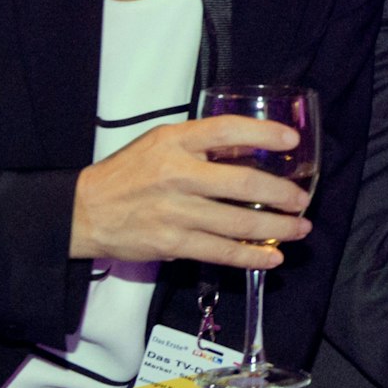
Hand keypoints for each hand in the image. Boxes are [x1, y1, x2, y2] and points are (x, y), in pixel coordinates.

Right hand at [70, 116, 310, 269]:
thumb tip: (249, 148)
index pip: (227, 130)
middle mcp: (178, 174)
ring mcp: (176, 212)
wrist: (85, 212)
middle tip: (303, 199)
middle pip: (243, 183)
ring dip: (277, 228)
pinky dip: (251, 256)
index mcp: (175, 142)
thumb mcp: (160, 143)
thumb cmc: (128, 173)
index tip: (291, 141)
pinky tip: (271, 256)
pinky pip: (221, 252)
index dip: (263, 134)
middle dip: (282, 194)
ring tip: (299, 228)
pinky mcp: (173, 244)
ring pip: (239, 222)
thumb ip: (200, 143)